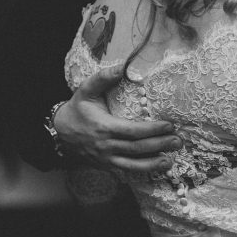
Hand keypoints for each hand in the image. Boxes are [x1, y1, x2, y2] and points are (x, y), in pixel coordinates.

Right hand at [53, 64, 180, 171]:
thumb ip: (103, 77)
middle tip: (178, 141)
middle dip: (159, 145)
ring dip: (153, 163)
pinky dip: (142, 170)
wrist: (58, 133)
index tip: (169, 125)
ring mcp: (106, 159)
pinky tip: (156, 167)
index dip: (152, 130)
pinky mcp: (106, 165)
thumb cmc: (76, 109)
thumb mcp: (86, 89)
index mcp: (104, 127)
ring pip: (133, 164)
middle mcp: (106, 146)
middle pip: (137, 148)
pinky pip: (126, 170)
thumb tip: (123, 66)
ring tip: (170, 160)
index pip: (133, 131)